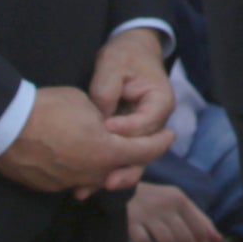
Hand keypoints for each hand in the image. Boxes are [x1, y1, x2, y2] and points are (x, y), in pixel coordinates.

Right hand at [0, 84, 168, 197]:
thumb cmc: (47, 108)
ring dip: (108, 165)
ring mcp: (70, 183)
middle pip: (124, 169)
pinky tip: (77, 155)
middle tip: (142, 144)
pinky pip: (75, 181)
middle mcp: (93, 174)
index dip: (161, 142)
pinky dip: (82, 170)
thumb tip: (108, 126)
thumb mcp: (87, 104)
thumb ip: (106, 120)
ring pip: (100, 178)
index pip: (146, 151)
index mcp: (107, 152)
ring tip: (108, 148)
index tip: (169, 135)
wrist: (3, 126)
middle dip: (135, 156)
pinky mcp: (51, 187)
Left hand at [88, 27, 175, 191]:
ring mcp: (143, 133)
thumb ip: (107, 91)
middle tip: (103, 181)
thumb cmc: (125, 56)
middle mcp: (156, 123)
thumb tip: (99, 120)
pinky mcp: (128, 137)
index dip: (124, 130)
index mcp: (160, 103)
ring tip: (86, 189)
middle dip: (122, 167)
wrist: (132, 52)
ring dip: (110, 175)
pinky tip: (81, 183)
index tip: (103, 128)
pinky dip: (102, 168)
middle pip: (143, 152)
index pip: (144, 124)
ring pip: (131, 160)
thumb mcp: (113, 65)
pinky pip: (119, 155)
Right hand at [125, 181, 224, 241]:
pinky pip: (143, 241)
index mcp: (180, 200)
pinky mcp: (129, 221)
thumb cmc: (155, 199)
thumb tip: (220, 241)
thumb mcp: (178, 203)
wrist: (120, 187)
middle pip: (185, 237)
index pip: (198, 228)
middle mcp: (165, 206)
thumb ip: (199, 220)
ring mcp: (147, 213)